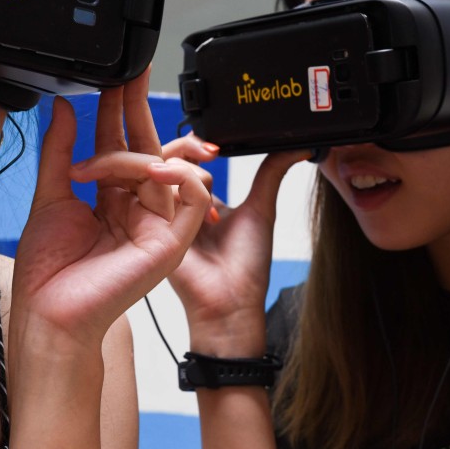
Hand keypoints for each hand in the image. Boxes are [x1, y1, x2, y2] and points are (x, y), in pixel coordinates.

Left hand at [12, 69, 209, 351]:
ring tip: (93, 168)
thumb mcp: (51, 195)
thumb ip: (61, 150)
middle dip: (138, 109)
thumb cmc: (48, 269)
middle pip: (148, 149)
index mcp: (113, 199)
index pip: (123, 145)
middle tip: (131, 77)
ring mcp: (157, 224)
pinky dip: (180, 173)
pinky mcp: (172, 242)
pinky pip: (195, 196)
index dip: (120, 111)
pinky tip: (151, 168)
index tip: (117, 80)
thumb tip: (63, 107)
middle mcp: (139, 209)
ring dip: (130, 157)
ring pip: (163, 167)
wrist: (48, 311)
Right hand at [162, 134, 308, 354]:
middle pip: (168, 159)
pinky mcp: (150, 228)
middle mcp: (179, 205)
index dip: (196, 146)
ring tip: (210, 204)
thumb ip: (271, 173)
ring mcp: (163, 215)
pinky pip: (150, 194)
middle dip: (188, 152)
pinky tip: (198, 211)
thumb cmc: (246, 265)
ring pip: (159, 172)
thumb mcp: (261, 210)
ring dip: (184, 175)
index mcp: (202, 200)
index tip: (216, 149)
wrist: (230, 302)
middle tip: (210, 157)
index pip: (188, 159)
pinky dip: (171, 192)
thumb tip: (299, 146)